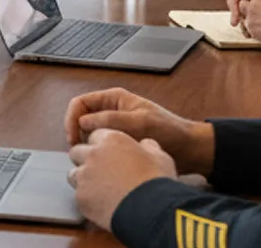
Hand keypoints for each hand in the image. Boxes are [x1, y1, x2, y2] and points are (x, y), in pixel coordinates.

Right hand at [64, 88, 212, 175]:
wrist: (189, 149)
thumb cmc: (169, 131)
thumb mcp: (140, 122)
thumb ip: (111, 120)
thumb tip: (83, 122)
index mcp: (114, 99)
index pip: (80, 103)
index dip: (72, 119)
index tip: (72, 138)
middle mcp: (111, 110)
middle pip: (80, 118)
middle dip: (76, 133)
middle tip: (79, 152)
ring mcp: (115, 126)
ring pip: (88, 133)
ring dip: (86, 144)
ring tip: (91, 157)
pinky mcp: (119, 142)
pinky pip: (99, 145)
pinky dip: (96, 152)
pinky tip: (101, 161)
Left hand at [68, 129, 179, 231]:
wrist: (150, 209)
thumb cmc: (157, 180)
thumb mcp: (160, 156)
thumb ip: (148, 147)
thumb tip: (146, 144)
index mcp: (111, 140)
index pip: (95, 136)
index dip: (102, 146)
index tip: (110, 154)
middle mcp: (92, 155)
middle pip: (77, 152)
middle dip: (86, 159)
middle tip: (101, 171)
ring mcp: (84, 176)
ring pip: (73, 174)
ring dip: (83, 179)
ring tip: (100, 189)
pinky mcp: (81, 198)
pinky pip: (79, 195)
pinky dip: (88, 199)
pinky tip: (102, 204)